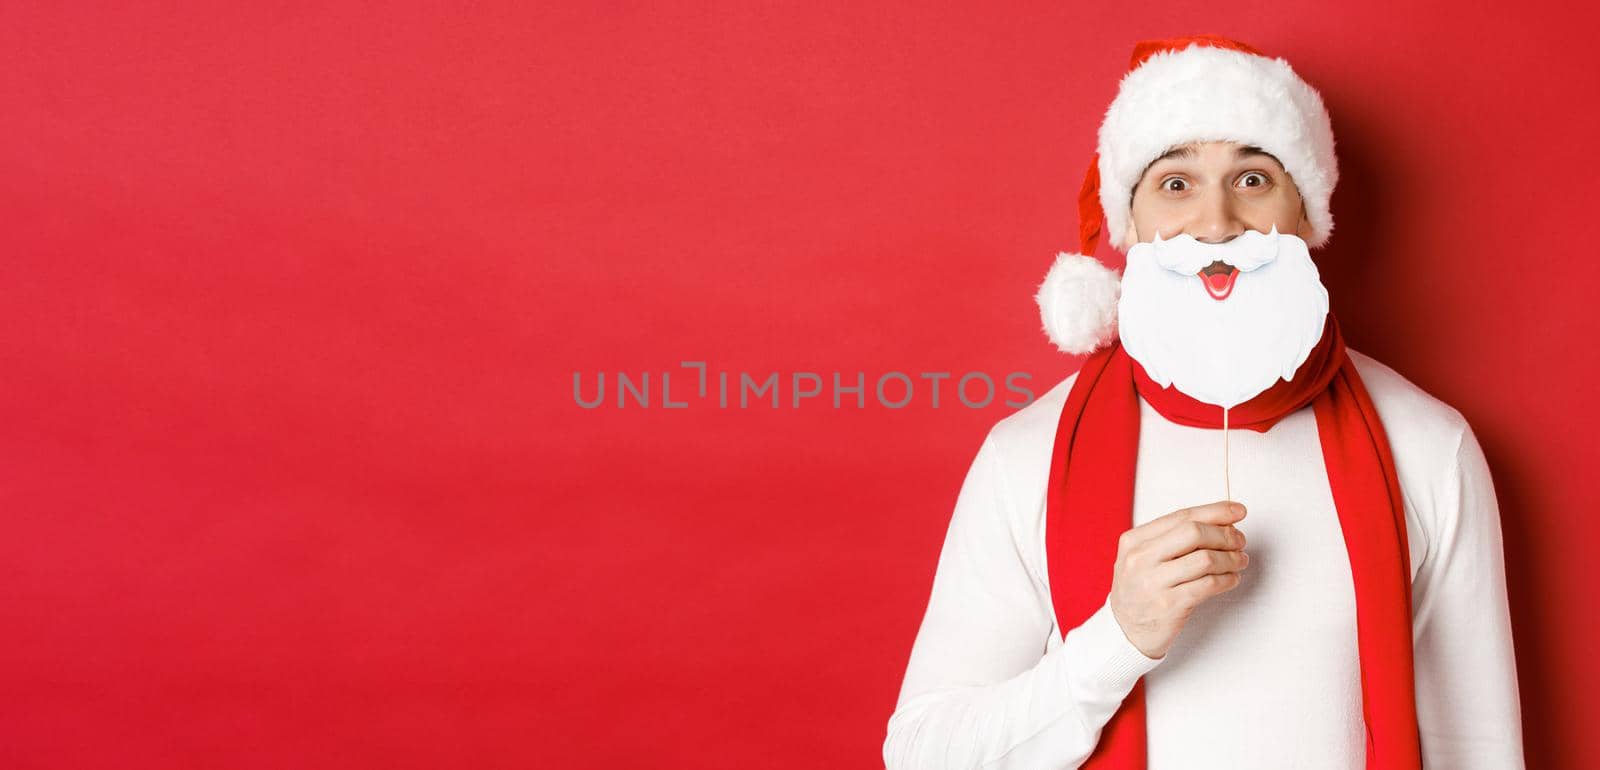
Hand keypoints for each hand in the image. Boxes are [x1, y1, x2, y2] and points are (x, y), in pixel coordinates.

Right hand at [1107, 500, 1249, 658]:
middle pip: (1194, 532)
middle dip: (1225, 534)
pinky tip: (1231, 579)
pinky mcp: (1169, 606)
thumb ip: (1173, 539)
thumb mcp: (1144, 558)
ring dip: (1231, 558)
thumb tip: (1221, 520)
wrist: (1125, 631)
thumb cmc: (1141, 590)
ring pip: (1205, 559)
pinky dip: (1227, 579)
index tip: (1238, 511)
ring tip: (1239, 561)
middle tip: (1240, 541)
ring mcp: (1153, 583)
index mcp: (1134, 540)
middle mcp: (1140, 559)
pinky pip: (1208, 585)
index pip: (1181, 517)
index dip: (1215, 511)